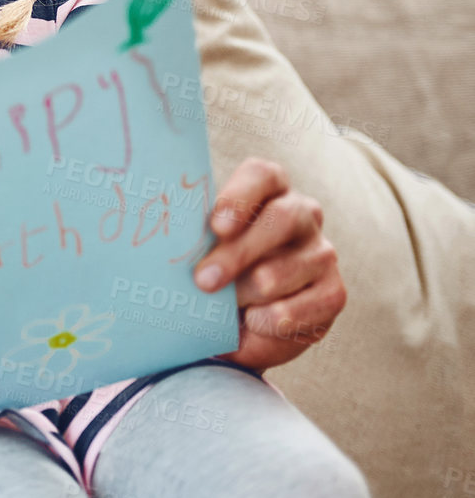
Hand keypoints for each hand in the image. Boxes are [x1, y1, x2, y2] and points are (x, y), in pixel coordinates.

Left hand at [192, 157, 345, 370]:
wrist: (239, 316)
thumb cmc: (212, 267)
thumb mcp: (200, 249)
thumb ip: (193, 241)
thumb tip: (164, 249)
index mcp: (266, 189)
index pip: (262, 175)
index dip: (240, 197)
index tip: (215, 226)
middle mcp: (300, 213)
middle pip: (280, 219)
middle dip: (238, 253)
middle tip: (203, 281)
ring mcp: (321, 252)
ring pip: (290, 267)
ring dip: (251, 292)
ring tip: (224, 308)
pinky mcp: (333, 291)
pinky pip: (311, 305)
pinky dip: (276, 320)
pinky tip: (253, 323)